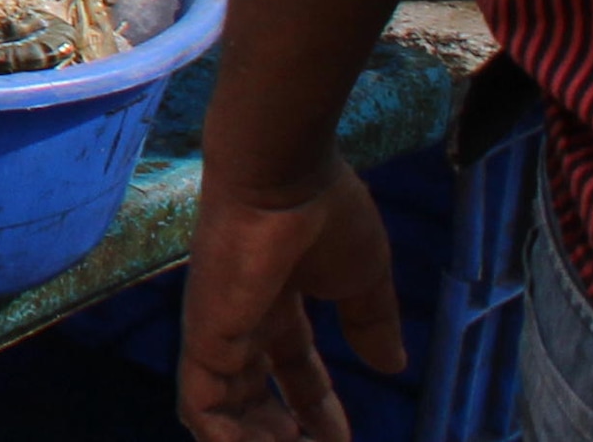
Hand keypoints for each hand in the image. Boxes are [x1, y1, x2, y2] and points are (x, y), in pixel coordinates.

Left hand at [179, 165, 399, 439]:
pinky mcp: (203, 337)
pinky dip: (222, 438)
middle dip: (283, 434)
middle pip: (253, 394)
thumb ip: (371, 322)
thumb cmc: (325, 215)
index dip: (317, 408)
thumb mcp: (363, 278)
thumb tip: (391, 366)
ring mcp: (217, 329)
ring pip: (223, 409)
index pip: (291, 367)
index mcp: (276, 301)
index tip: (343, 441)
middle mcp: (241, 319)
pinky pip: (201, 405)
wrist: (284, 176)